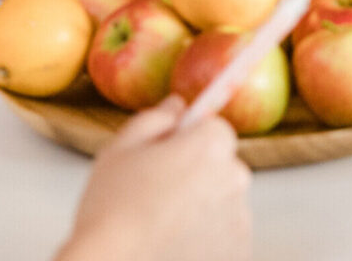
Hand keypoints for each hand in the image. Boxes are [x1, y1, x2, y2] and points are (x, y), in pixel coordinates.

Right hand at [56, 97, 251, 260]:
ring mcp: (240, 221)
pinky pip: (226, 237)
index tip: (167, 154)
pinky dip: (208, 240)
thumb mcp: (121, 149)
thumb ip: (155, 119)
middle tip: (157, 193)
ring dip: (203, 208)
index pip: (215, 129)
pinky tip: (174, 243)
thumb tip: (177, 105)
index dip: (189, 140)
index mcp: (210, 146)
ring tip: (161, 225)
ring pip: (224, 203)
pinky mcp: (239, 254)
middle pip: (223, 166)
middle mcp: (235, 179)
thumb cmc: (111, 211)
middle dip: (198, 173)